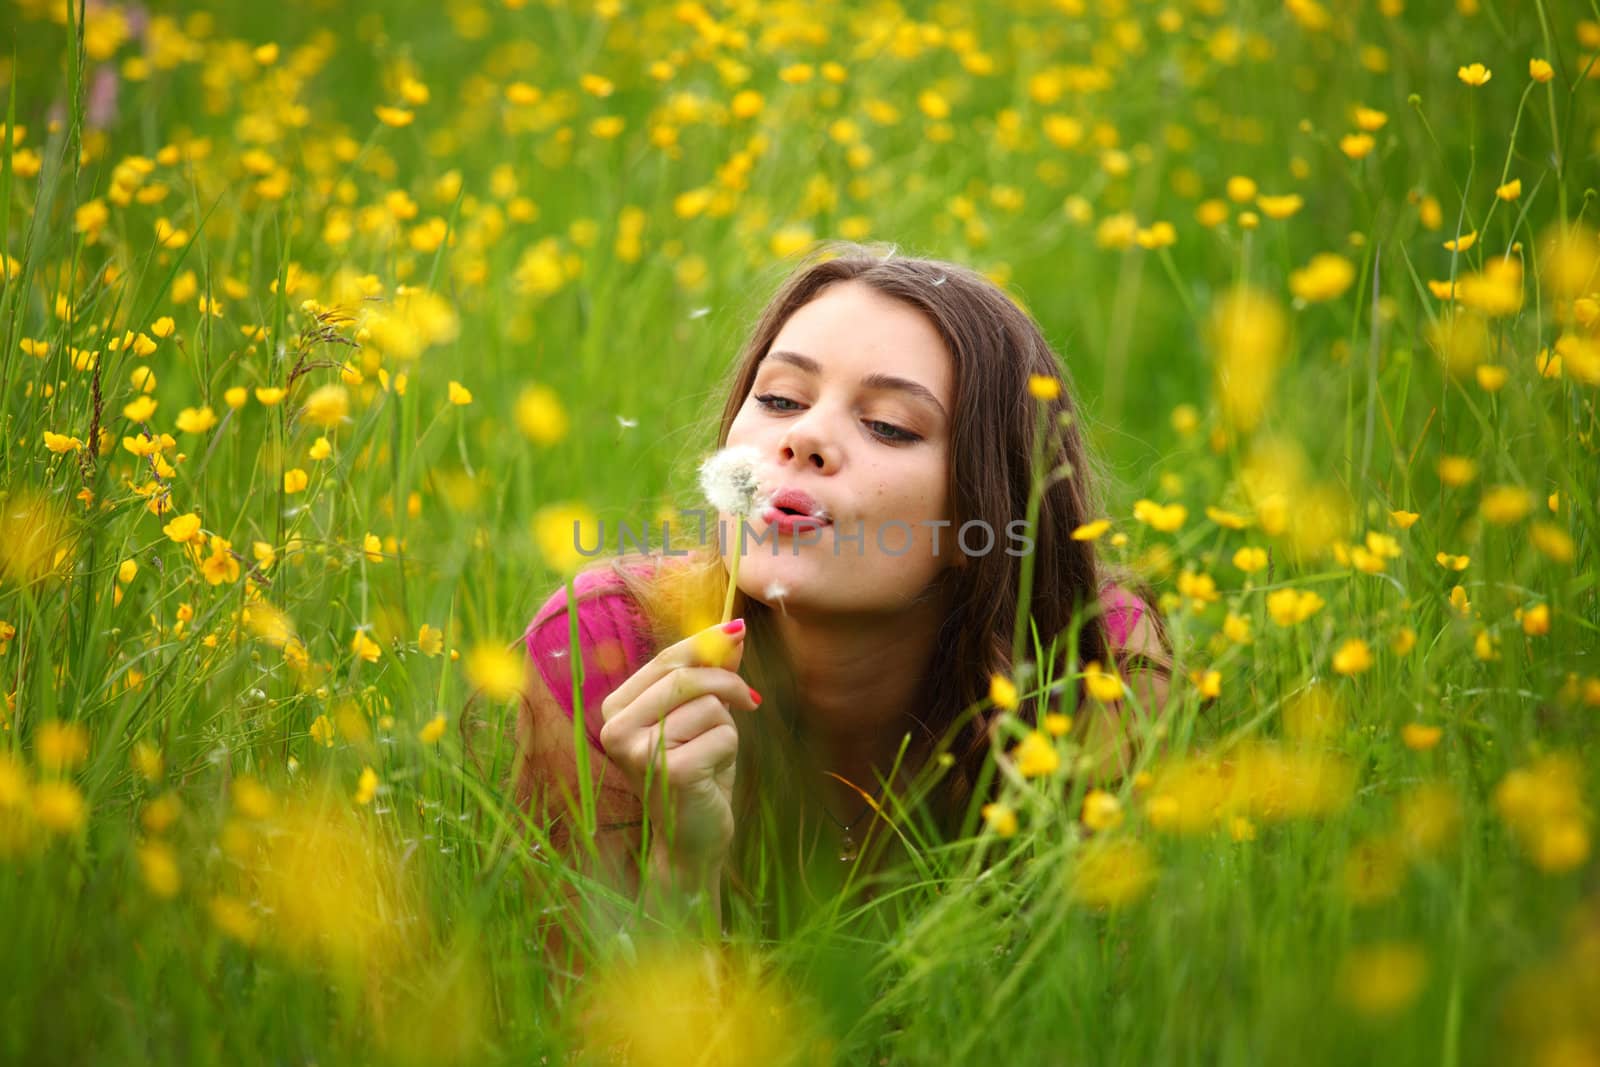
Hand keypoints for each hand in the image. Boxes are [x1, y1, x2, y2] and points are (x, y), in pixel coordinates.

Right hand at [597, 620, 759, 871]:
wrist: (690, 841)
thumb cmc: (696, 773)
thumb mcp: (701, 717)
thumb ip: (710, 674)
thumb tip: (733, 631)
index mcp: (616, 709)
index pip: (665, 660)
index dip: (706, 643)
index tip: (739, 631)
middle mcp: (617, 728)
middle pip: (686, 677)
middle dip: (728, 682)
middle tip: (752, 700)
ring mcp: (640, 751)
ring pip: (710, 706)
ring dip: (727, 727)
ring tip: (712, 755)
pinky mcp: (669, 772)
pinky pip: (723, 735)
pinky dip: (730, 750)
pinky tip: (712, 774)